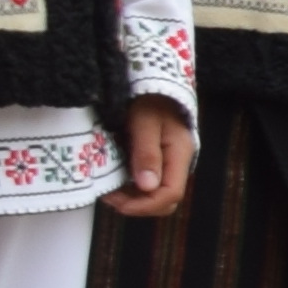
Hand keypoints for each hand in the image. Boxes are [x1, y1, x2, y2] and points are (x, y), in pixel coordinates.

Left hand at [111, 99, 194, 218]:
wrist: (153, 82)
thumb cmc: (150, 97)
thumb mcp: (145, 121)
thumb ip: (146, 153)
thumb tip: (146, 186)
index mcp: (179, 154)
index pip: (170, 194)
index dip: (144, 205)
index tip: (116, 201)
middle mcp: (178, 163)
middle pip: (165, 200)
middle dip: (137, 204)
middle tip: (110, 196)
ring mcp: (169, 162)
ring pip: (156, 194)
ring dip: (132, 197)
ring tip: (108, 188)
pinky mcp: (158, 159)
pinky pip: (149, 182)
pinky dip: (131, 186)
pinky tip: (114, 178)